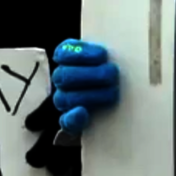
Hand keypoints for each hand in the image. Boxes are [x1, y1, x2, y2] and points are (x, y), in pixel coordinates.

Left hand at [25, 40, 119, 174]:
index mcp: (73, 116)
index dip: (73, 118)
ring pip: (64, 76)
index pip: (68, 122)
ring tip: (109, 69)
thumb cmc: (111, 95)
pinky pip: (64, 53)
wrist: (107, 68)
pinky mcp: (64, 53)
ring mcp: (62, 75)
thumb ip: (103, 121)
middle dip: (91, 90)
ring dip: (88, 72)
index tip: (83, 112)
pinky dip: (80, 53)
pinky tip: (99, 54)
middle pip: (65, 97)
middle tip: (113, 83)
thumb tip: (89, 118)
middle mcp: (64, 96)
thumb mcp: (112, 115)